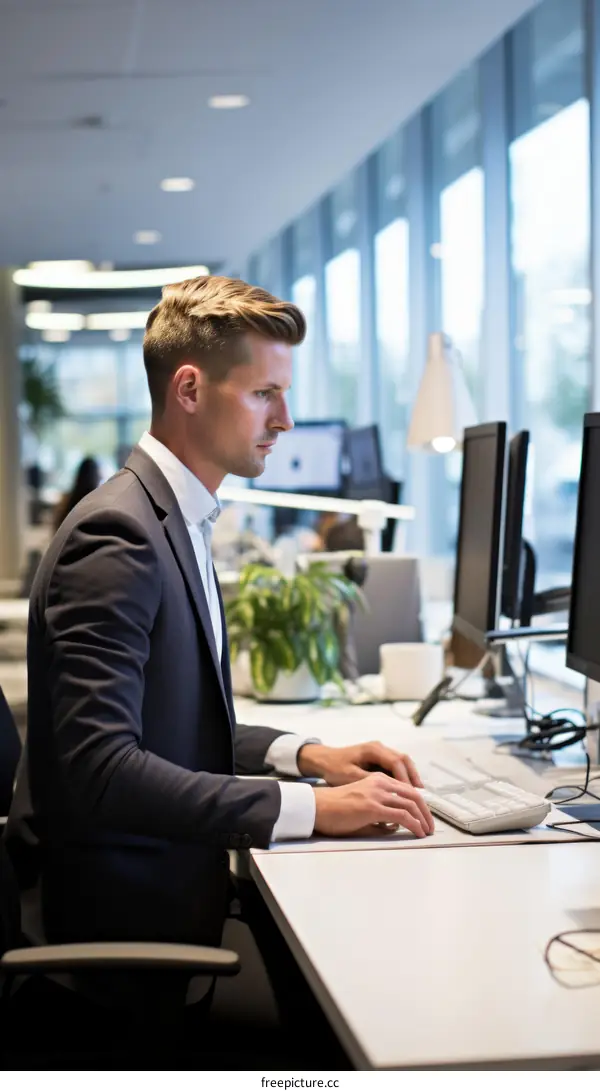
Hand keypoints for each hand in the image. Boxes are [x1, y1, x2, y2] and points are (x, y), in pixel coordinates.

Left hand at [297, 741, 422, 787]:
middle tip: (421, 795)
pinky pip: (395, 766)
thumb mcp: (350, 776)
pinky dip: (403, 777)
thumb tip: (388, 793)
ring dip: (410, 777)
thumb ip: (370, 782)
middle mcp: (379, 748)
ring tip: (418, 795)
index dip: (405, 779)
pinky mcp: (378, 759)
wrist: (322, 759)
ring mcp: (379, 752)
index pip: (396, 762)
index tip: (411, 794)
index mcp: (372, 749)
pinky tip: (405, 791)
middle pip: (404, 760)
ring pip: (402, 762)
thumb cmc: (333, 767)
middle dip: (414, 777)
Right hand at [312, 772, 434, 838]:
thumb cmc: (333, 809)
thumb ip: (379, 814)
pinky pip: (402, 815)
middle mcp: (379, 783)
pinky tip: (418, 832)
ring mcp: (377, 794)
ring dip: (423, 819)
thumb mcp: (361, 807)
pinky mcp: (373, 807)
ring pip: (411, 804)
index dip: (420, 804)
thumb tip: (395, 826)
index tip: (425, 816)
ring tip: (427, 831)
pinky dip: (414, 824)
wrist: (316, 807)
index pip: (406, 789)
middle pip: (414, 795)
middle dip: (426, 812)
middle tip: (430, 826)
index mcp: (376, 780)